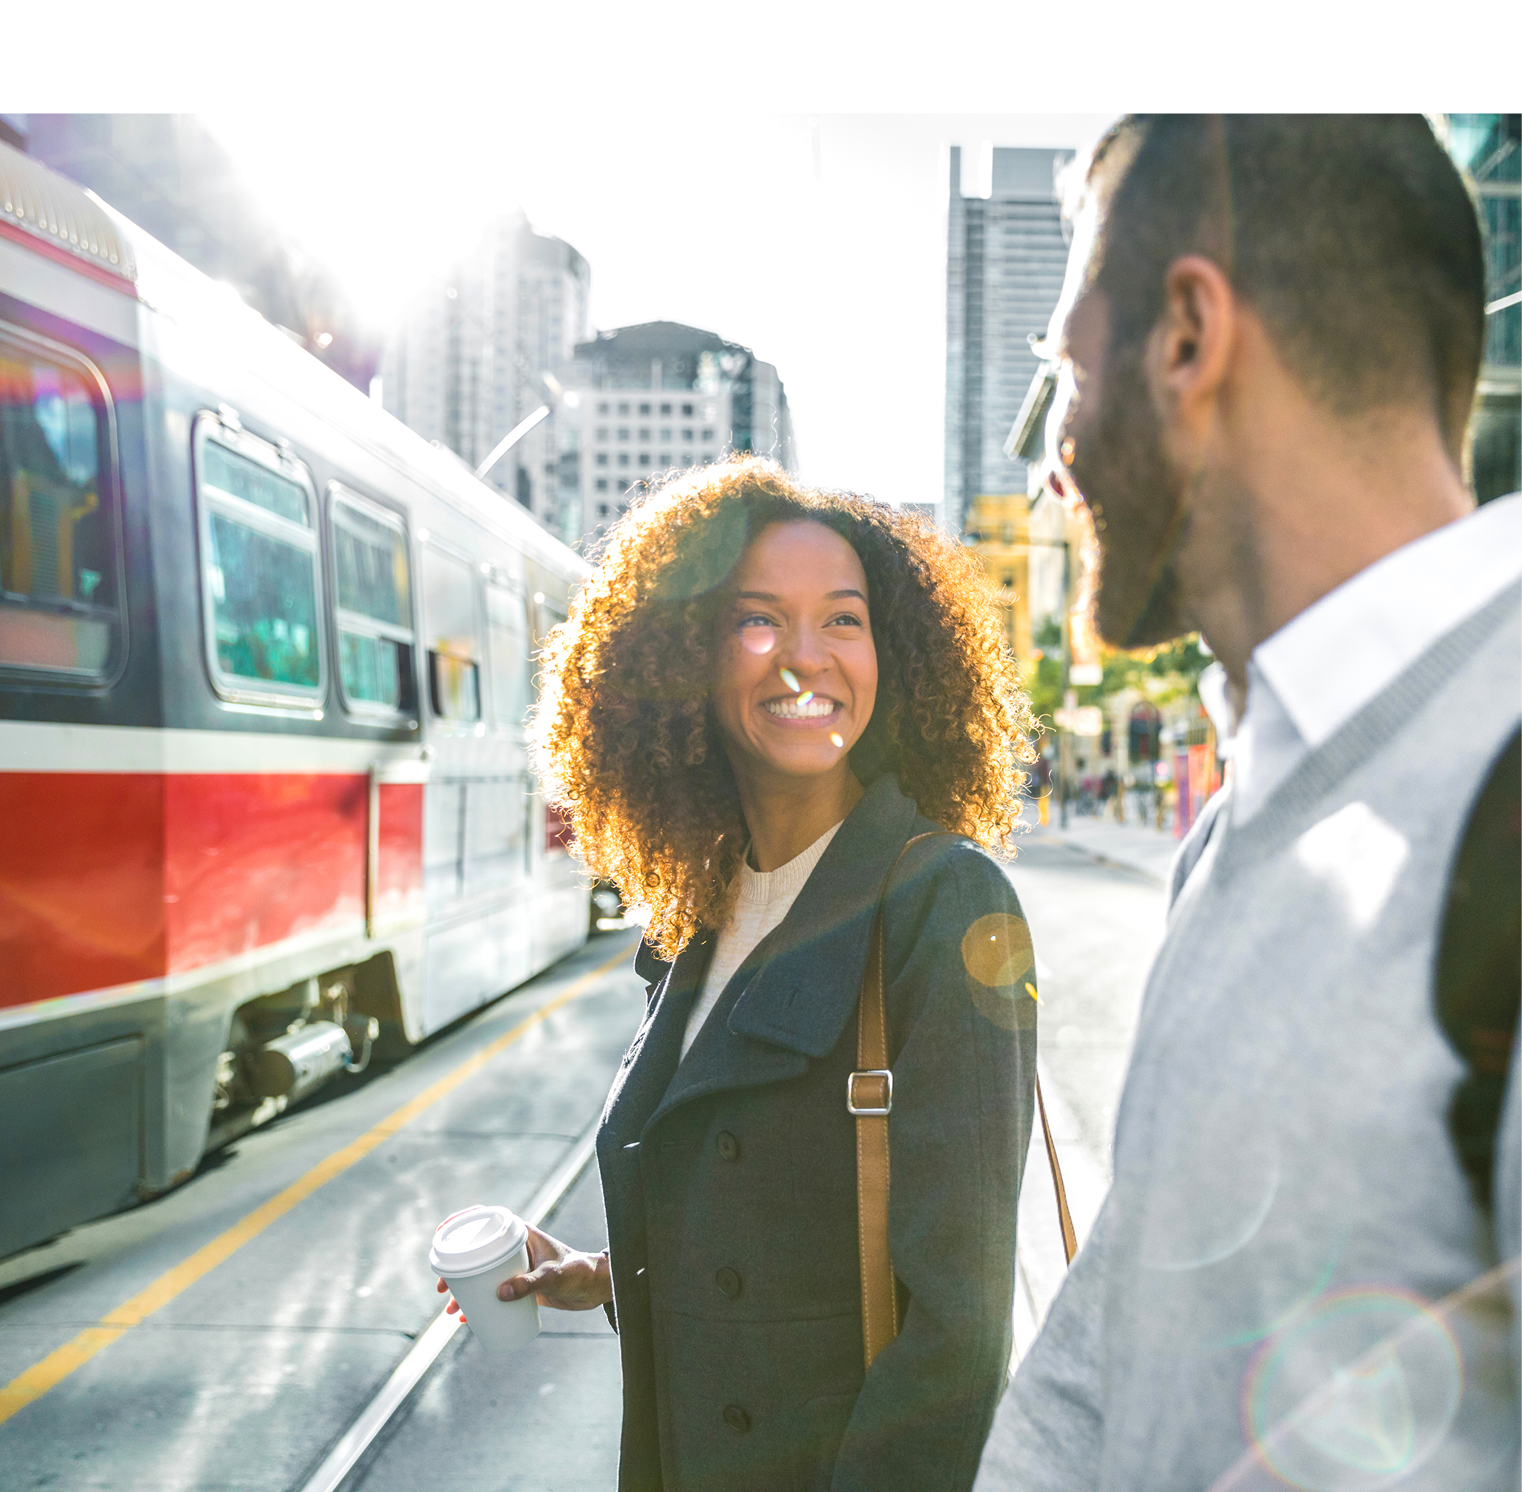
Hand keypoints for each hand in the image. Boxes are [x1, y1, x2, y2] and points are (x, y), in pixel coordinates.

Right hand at [435, 1225, 612, 1319]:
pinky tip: (468, 1319)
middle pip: (476, 1252)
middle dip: (455, 1269)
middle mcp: (515, 1248)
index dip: (460, 1222)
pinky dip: (479, 1304)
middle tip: (442, 1289)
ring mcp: (516, 1267)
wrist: (595, 1288)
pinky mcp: (520, 1285)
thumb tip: (498, 1294)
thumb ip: (529, 1283)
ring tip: (451, 1310)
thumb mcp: (552, 1276)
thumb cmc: (578, 1272)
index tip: (441, 1234)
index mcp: (520, 1232)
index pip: (485, 1219)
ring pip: (482, 1275)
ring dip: (464, 1291)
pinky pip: (493, 1292)